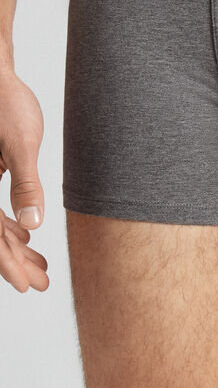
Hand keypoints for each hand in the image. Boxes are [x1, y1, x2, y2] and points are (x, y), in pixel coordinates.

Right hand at [0, 67, 48, 291]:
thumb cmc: (6, 101)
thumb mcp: (20, 143)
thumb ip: (26, 184)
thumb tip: (32, 224)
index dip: (7, 263)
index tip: (26, 285)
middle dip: (15, 262)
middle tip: (41, 283)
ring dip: (16, 248)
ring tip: (40, 268)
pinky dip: (12, 225)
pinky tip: (28, 235)